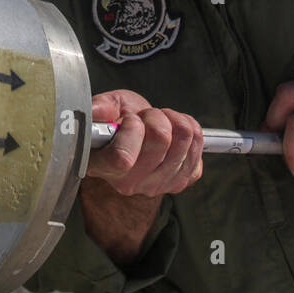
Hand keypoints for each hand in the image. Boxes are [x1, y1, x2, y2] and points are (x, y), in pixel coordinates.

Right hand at [86, 89, 203, 197]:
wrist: (136, 138)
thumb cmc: (119, 122)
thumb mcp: (107, 107)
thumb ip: (100, 107)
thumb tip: (95, 111)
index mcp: (103, 165)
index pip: (122, 158)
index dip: (132, 129)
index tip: (129, 119)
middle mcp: (128, 182)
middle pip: (161, 139)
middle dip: (155, 116)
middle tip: (146, 117)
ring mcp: (156, 186)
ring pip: (184, 137)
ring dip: (174, 120)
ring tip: (161, 122)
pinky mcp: (180, 182)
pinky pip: (198, 145)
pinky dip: (190, 130)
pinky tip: (174, 133)